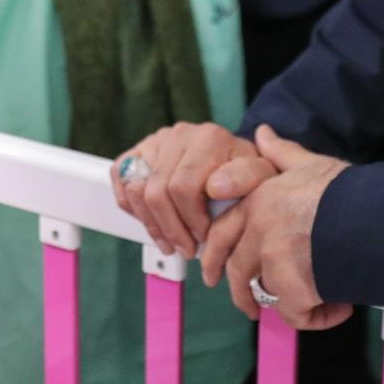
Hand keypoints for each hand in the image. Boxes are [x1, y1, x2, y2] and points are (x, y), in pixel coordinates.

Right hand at [111, 122, 256, 257]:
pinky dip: (130, 206)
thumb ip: (249, 178)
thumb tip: (214, 186)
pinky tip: (152, 221)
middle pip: (157, 192)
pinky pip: (120, 178)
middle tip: (186, 249)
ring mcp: (156, 141)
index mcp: (209, 138)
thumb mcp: (263, 176)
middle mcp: (180, 134)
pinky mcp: (139, 150)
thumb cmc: (247, 176)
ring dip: (152, 224)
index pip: (183, 187)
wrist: (236, 162)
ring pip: (136, 190)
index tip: (204, 239)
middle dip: (172, 229)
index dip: (191, 220)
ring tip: (171, 242)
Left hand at [213, 126, 350, 329]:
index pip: (223, 230)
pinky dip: (317, 317)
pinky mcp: (292, 287)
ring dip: (283, 305)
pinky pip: (296, 314)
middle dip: (238, 292)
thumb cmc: (348, 190)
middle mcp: (259, 228)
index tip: (216, 268)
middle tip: (248, 308)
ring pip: (264, 294)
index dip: (218, 252)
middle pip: (236, 270)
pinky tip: (340, 308)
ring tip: (307, 308)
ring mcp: (273, 259)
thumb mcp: (311, 164)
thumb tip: (261, 132)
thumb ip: (282, 154)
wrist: (375, 216)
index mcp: (258, 199)